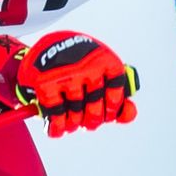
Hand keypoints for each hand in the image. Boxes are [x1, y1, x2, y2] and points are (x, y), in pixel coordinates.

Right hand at [0, 30, 137, 135]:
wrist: (48, 46)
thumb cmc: (82, 64)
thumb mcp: (102, 70)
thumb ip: (117, 93)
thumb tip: (129, 114)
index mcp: (104, 60)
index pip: (116, 91)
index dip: (113, 107)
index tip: (108, 114)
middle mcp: (86, 67)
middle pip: (95, 108)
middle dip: (93, 119)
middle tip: (89, 122)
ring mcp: (66, 76)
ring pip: (75, 114)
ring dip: (74, 123)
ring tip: (73, 122)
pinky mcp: (45, 84)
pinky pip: (56, 114)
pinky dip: (57, 127)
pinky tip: (57, 129)